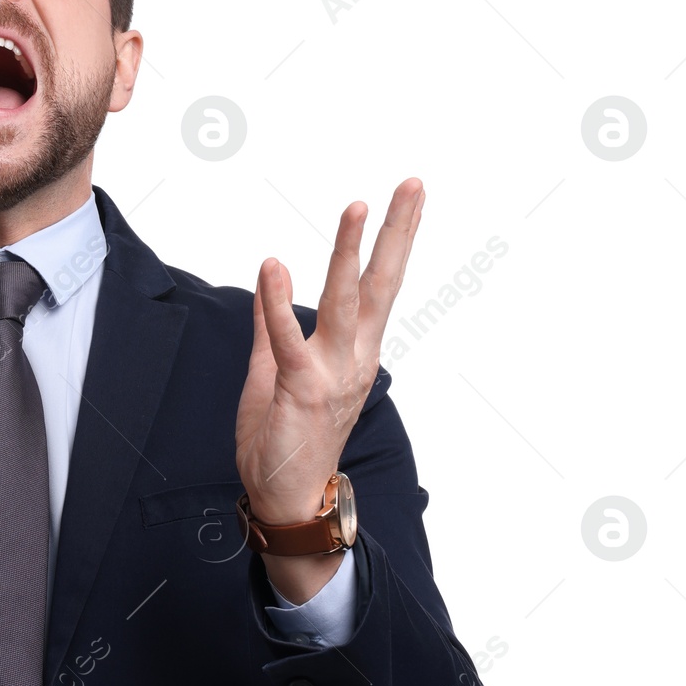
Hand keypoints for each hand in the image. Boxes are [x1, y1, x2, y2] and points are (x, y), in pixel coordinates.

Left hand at [235, 179, 424, 595]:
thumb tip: (271, 277)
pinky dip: (278, 302)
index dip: (391, 241)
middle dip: (398, 233)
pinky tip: (273, 265)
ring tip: (357, 206)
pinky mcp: (301, 389)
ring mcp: (332, 373)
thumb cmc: (283, 440)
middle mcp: (355, 358)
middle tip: (414, 184)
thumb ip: (271, 324)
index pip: (377, 287)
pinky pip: (289, 339)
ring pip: (346, 303)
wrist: (285, 500)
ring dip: (349, 253)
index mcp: (354, 352)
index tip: (407, 196)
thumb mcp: (273, 370)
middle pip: (382, 285)